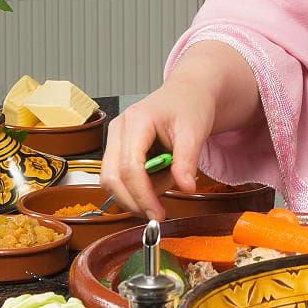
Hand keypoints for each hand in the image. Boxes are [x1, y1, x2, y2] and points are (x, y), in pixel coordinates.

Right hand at [100, 40, 262, 219]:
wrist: (188, 94)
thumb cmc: (190, 106)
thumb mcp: (195, 132)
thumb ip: (187, 161)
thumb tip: (186, 188)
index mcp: (136, 121)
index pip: (129, 167)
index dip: (142, 195)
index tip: (157, 214)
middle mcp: (119, 129)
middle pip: (111, 178)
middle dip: (133, 201)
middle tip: (158, 213)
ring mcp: (116, 139)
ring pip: (112, 181)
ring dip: (138, 193)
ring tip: (169, 177)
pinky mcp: (118, 149)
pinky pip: (120, 177)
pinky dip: (139, 186)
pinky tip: (160, 176)